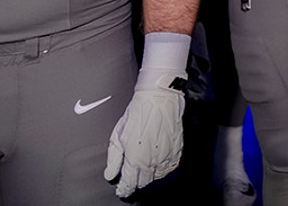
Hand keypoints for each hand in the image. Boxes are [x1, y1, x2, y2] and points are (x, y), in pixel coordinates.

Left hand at [105, 32, 188, 196]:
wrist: (160, 98)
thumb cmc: (137, 113)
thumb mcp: (117, 135)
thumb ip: (113, 159)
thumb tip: (110, 175)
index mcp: (134, 159)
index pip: (129, 184)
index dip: (124, 189)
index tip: (122, 189)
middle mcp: (151, 162)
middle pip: (144, 183)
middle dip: (136, 183)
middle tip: (132, 179)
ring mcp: (166, 156)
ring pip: (158, 176)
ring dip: (150, 176)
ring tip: (144, 170)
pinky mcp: (177, 149)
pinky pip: (171, 167)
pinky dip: (164, 168)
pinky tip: (158, 163)